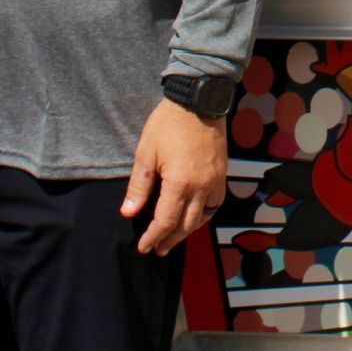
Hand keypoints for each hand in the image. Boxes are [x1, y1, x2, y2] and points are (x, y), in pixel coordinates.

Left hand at [120, 100, 227, 256]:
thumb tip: (128, 212)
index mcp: (179, 182)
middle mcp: (201, 186)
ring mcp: (215, 180)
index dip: (153, 237)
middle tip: (157, 249)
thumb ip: (139, 186)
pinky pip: (216, 202)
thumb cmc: (168, 125)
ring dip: (189, 230)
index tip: (143, 247)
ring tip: (175, 238)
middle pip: (187, 225)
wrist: (198, 101)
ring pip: (205, 216)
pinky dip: (206, 213)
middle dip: (170, 240)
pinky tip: (196, 215)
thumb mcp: (146, 153)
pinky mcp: (223, 172)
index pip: (165, 221)